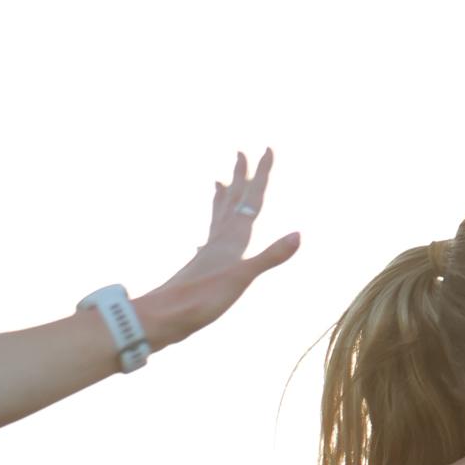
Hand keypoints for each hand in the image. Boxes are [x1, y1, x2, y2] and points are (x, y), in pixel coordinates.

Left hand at [132, 152, 299, 353]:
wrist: (165, 315)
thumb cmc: (203, 299)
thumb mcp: (242, 278)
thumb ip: (270, 257)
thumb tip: (298, 235)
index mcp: (232, 238)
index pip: (251, 199)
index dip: (260, 174)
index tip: (266, 149)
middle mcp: (219, 239)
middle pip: (232, 201)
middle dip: (239, 177)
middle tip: (240, 153)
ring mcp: (209, 252)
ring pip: (218, 217)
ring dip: (222, 198)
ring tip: (218, 182)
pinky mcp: (201, 266)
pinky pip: (210, 238)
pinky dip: (212, 230)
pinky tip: (208, 237)